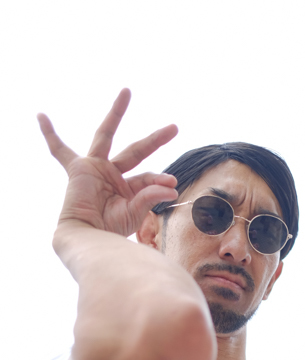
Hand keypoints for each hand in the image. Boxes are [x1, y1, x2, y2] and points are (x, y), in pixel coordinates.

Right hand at [37, 88, 178, 238]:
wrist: (88, 235)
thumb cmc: (110, 229)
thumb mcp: (135, 211)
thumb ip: (151, 195)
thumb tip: (173, 186)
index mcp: (129, 188)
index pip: (148, 177)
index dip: (159, 179)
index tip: (172, 183)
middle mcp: (113, 175)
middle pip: (137, 150)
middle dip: (155, 139)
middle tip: (175, 128)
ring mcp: (96, 168)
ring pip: (106, 134)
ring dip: (116, 113)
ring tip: (127, 91)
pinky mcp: (77, 168)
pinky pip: (58, 149)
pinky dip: (49, 134)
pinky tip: (41, 115)